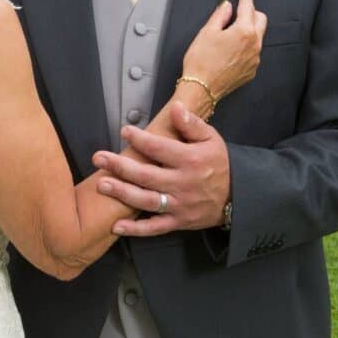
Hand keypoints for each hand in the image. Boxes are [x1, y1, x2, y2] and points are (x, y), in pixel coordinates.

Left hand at [93, 102, 230, 235]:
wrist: (239, 196)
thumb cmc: (220, 163)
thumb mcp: (212, 139)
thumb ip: (192, 124)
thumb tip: (176, 108)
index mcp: (190, 160)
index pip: (160, 149)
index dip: (141, 139)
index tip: (124, 131)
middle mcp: (183, 183)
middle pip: (147, 175)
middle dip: (120, 166)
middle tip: (98, 158)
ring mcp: (179, 205)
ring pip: (147, 200)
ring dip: (122, 193)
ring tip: (102, 184)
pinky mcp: (179, 222)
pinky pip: (155, 228)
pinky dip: (136, 229)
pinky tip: (117, 226)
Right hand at [182, 0, 266, 108]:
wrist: (201, 89)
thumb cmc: (201, 61)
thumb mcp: (207, 32)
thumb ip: (220, 15)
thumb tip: (227, 6)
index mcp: (244, 31)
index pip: (248, 7)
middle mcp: (255, 45)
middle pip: (260, 20)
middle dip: (251, 12)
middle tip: (237, 11)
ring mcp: (255, 59)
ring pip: (258, 37)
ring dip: (248, 30)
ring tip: (230, 33)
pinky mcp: (251, 71)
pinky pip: (253, 52)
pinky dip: (246, 46)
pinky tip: (231, 50)